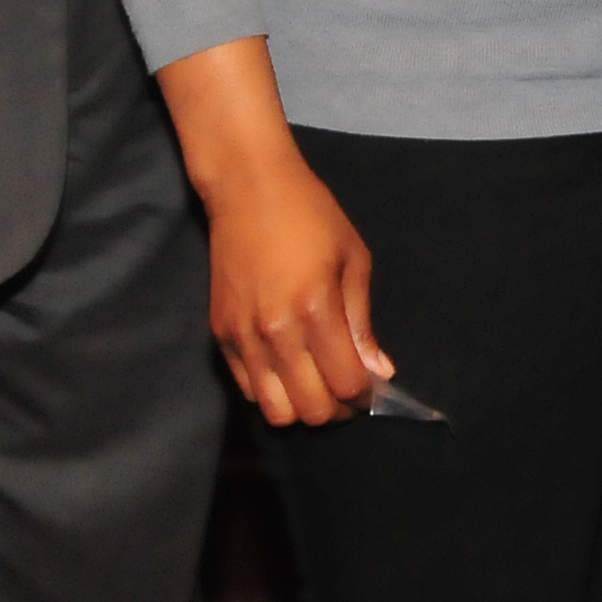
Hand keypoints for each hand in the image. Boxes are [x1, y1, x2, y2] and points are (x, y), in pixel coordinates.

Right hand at [202, 147, 389, 426]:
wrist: (248, 189)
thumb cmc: (312, 216)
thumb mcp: (353, 260)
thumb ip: (362, 323)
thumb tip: (380, 373)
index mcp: (315, 310)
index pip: (345, 385)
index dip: (365, 394)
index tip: (372, 384)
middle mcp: (276, 332)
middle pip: (310, 410)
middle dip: (336, 408)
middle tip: (347, 388)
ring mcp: (243, 337)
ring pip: (274, 412)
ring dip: (302, 407)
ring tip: (317, 384)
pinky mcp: (221, 336)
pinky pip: (247, 391)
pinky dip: (272, 392)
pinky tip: (289, 370)